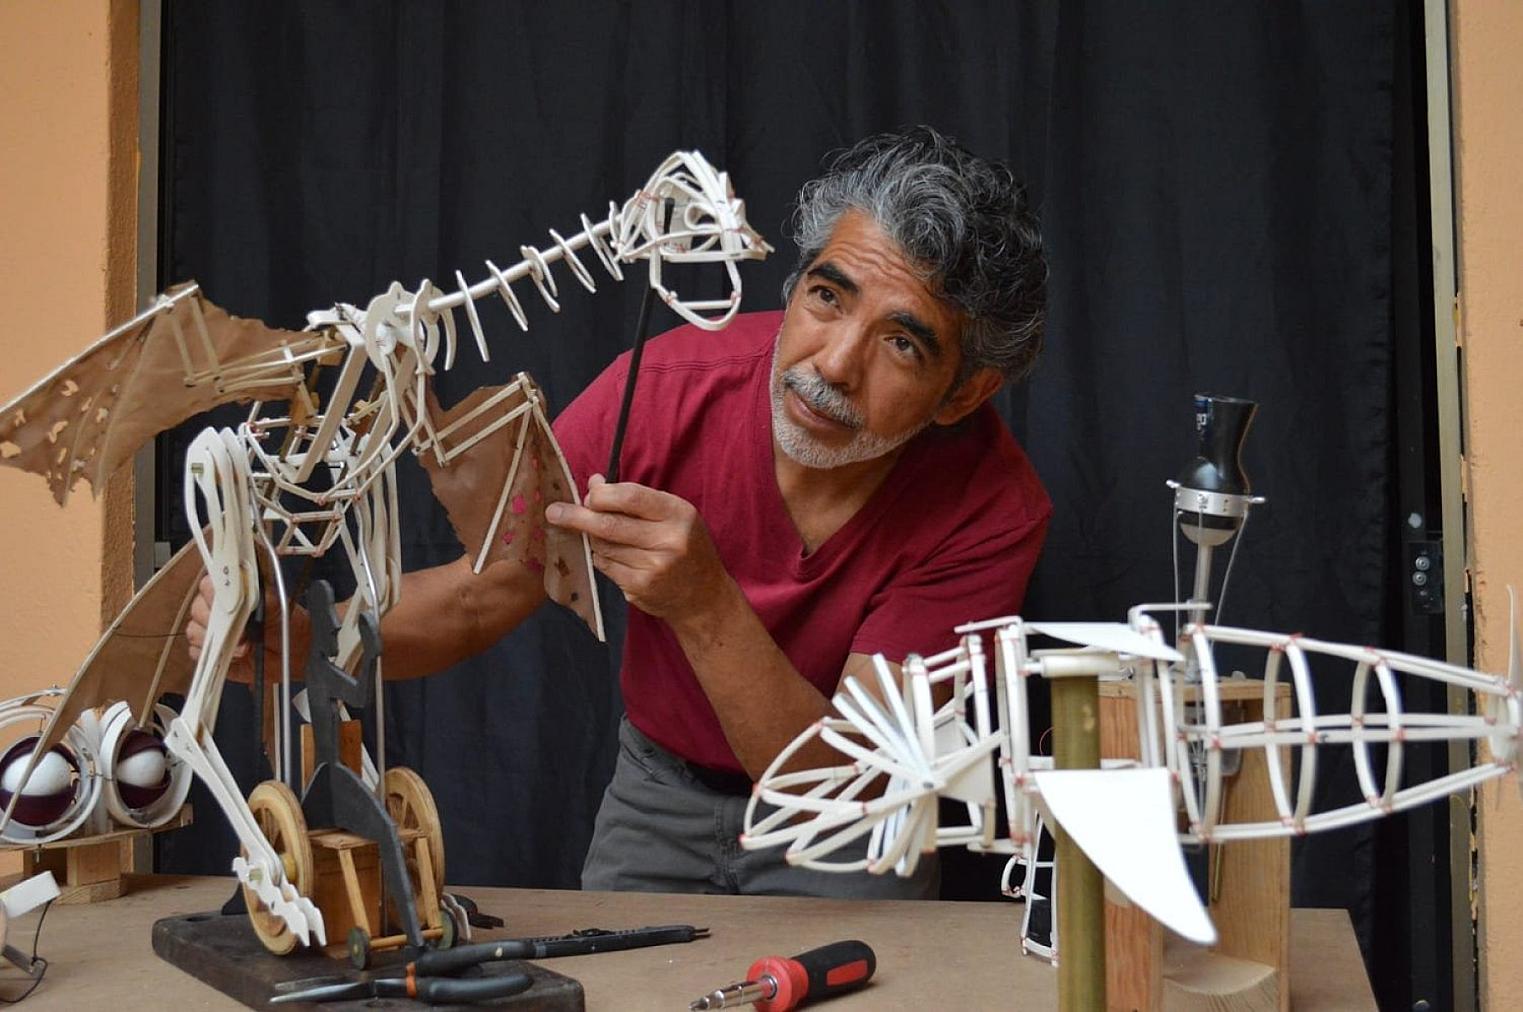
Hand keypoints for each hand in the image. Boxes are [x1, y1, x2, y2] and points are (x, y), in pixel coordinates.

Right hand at [186, 574, 305, 683]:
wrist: (291, 653)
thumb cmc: (286, 625)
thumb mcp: (280, 606)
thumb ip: (262, 593)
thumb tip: (246, 586)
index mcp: (232, 590)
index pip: (209, 584)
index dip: (215, 594)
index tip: (230, 606)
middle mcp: (216, 608)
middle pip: (198, 608)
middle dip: (218, 623)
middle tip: (242, 632)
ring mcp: (209, 630)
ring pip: (194, 631)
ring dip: (219, 641)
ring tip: (244, 647)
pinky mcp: (208, 652)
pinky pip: (197, 653)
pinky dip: (214, 657)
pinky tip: (233, 656)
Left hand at [545, 475, 734, 624]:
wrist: (703, 596)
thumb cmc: (686, 547)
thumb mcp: (672, 516)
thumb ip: (636, 499)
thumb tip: (594, 483)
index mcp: (678, 514)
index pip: (630, 497)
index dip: (602, 494)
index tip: (586, 494)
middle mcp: (668, 540)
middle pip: (609, 524)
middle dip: (577, 516)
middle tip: (554, 512)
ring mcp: (653, 567)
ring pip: (603, 546)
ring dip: (592, 538)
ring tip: (597, 535)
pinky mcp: (640, 588)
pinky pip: (605, 566)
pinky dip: (600, 558)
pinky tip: (609, 556)